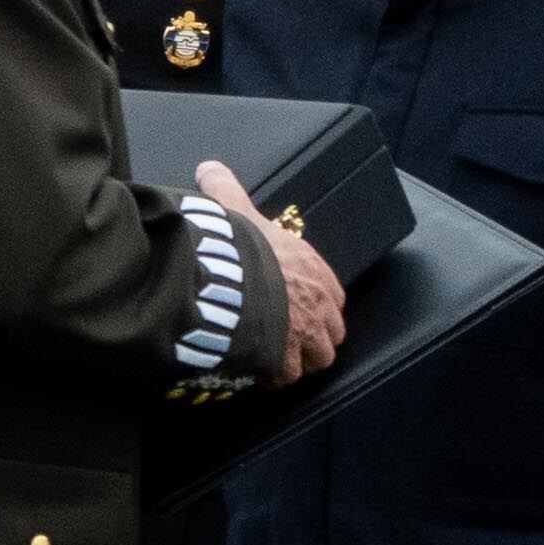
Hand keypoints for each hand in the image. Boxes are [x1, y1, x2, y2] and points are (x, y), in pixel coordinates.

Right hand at [197, 160, 343, 385]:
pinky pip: (288, 375)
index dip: (318, 305)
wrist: (230, 280)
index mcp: (313, 269)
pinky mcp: (285, 358)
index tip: (300, 309)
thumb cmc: (240, 245)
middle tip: (289, 338)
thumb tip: (209, 169)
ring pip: (315, 357)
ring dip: (297, 360)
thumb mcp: (237, 210)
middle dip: (313, 338)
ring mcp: (304, 333)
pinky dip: (275, 375)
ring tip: (276, 359)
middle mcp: (317, 303)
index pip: (334, 295)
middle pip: (330, 332)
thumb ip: (225, 189)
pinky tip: (259, 370)